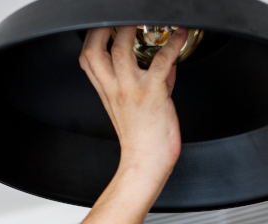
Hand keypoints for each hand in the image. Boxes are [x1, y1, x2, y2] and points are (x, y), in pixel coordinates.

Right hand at [79, 26, 186, 181]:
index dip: (90, 37)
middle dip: (102, 27)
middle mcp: (115, 87)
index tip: (100, 25)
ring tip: (144, 19)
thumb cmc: (142, 137)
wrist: (147, 161)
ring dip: (131, 29)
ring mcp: (132, 89)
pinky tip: (179, 35)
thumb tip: (166, 61)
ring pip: (122, 51)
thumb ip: (151, 79)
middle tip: (118, 17)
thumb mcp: (138, 106)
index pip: (87, 58)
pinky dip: (173, 45)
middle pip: (95, 50)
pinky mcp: (153, 93)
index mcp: (107, 90)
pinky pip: (161, 63)